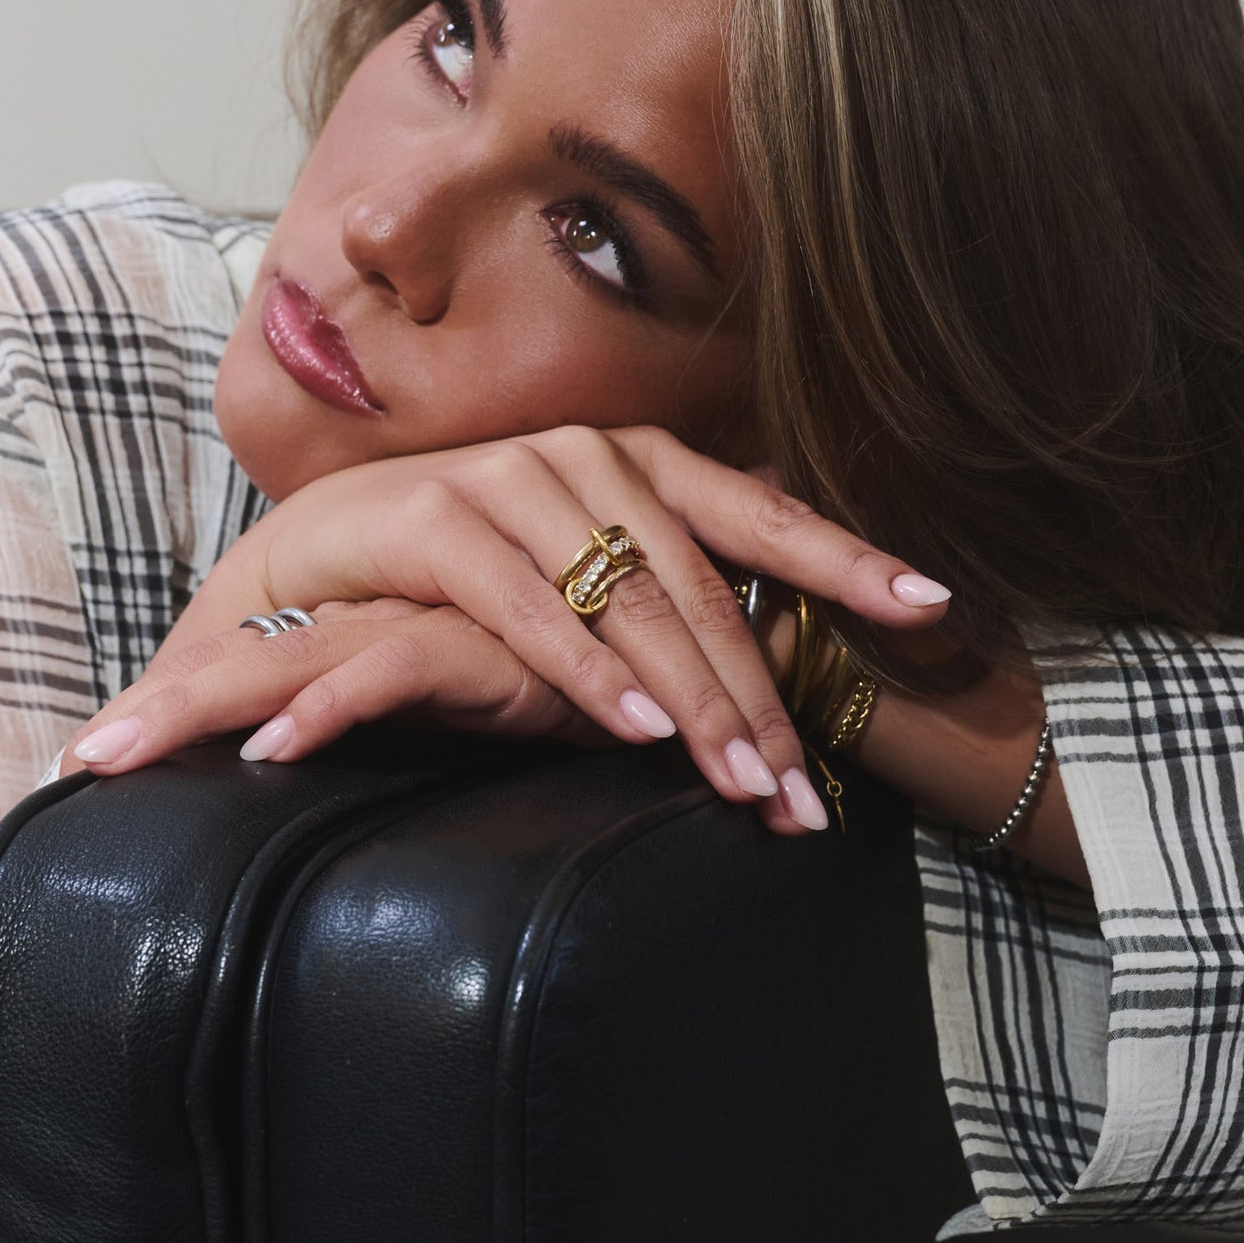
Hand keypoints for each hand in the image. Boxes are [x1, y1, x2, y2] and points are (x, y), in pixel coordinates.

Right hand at [69, 424, 951, 836]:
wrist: (310, 557)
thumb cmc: (461, 572)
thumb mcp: (576, 576)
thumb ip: (661, 592)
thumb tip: (775, 648)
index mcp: (636, 463)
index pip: (757, 514)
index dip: (845, 557)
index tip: (932, 605)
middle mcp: (586, 456)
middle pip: (701, 580)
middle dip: (759, 691)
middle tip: (807, 786)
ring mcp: (512, 477)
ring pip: (628, 597)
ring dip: (691, 698)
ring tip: (742, 782)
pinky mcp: (436, 516)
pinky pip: (532, 607)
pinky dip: (587, 671)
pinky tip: (635, 729)